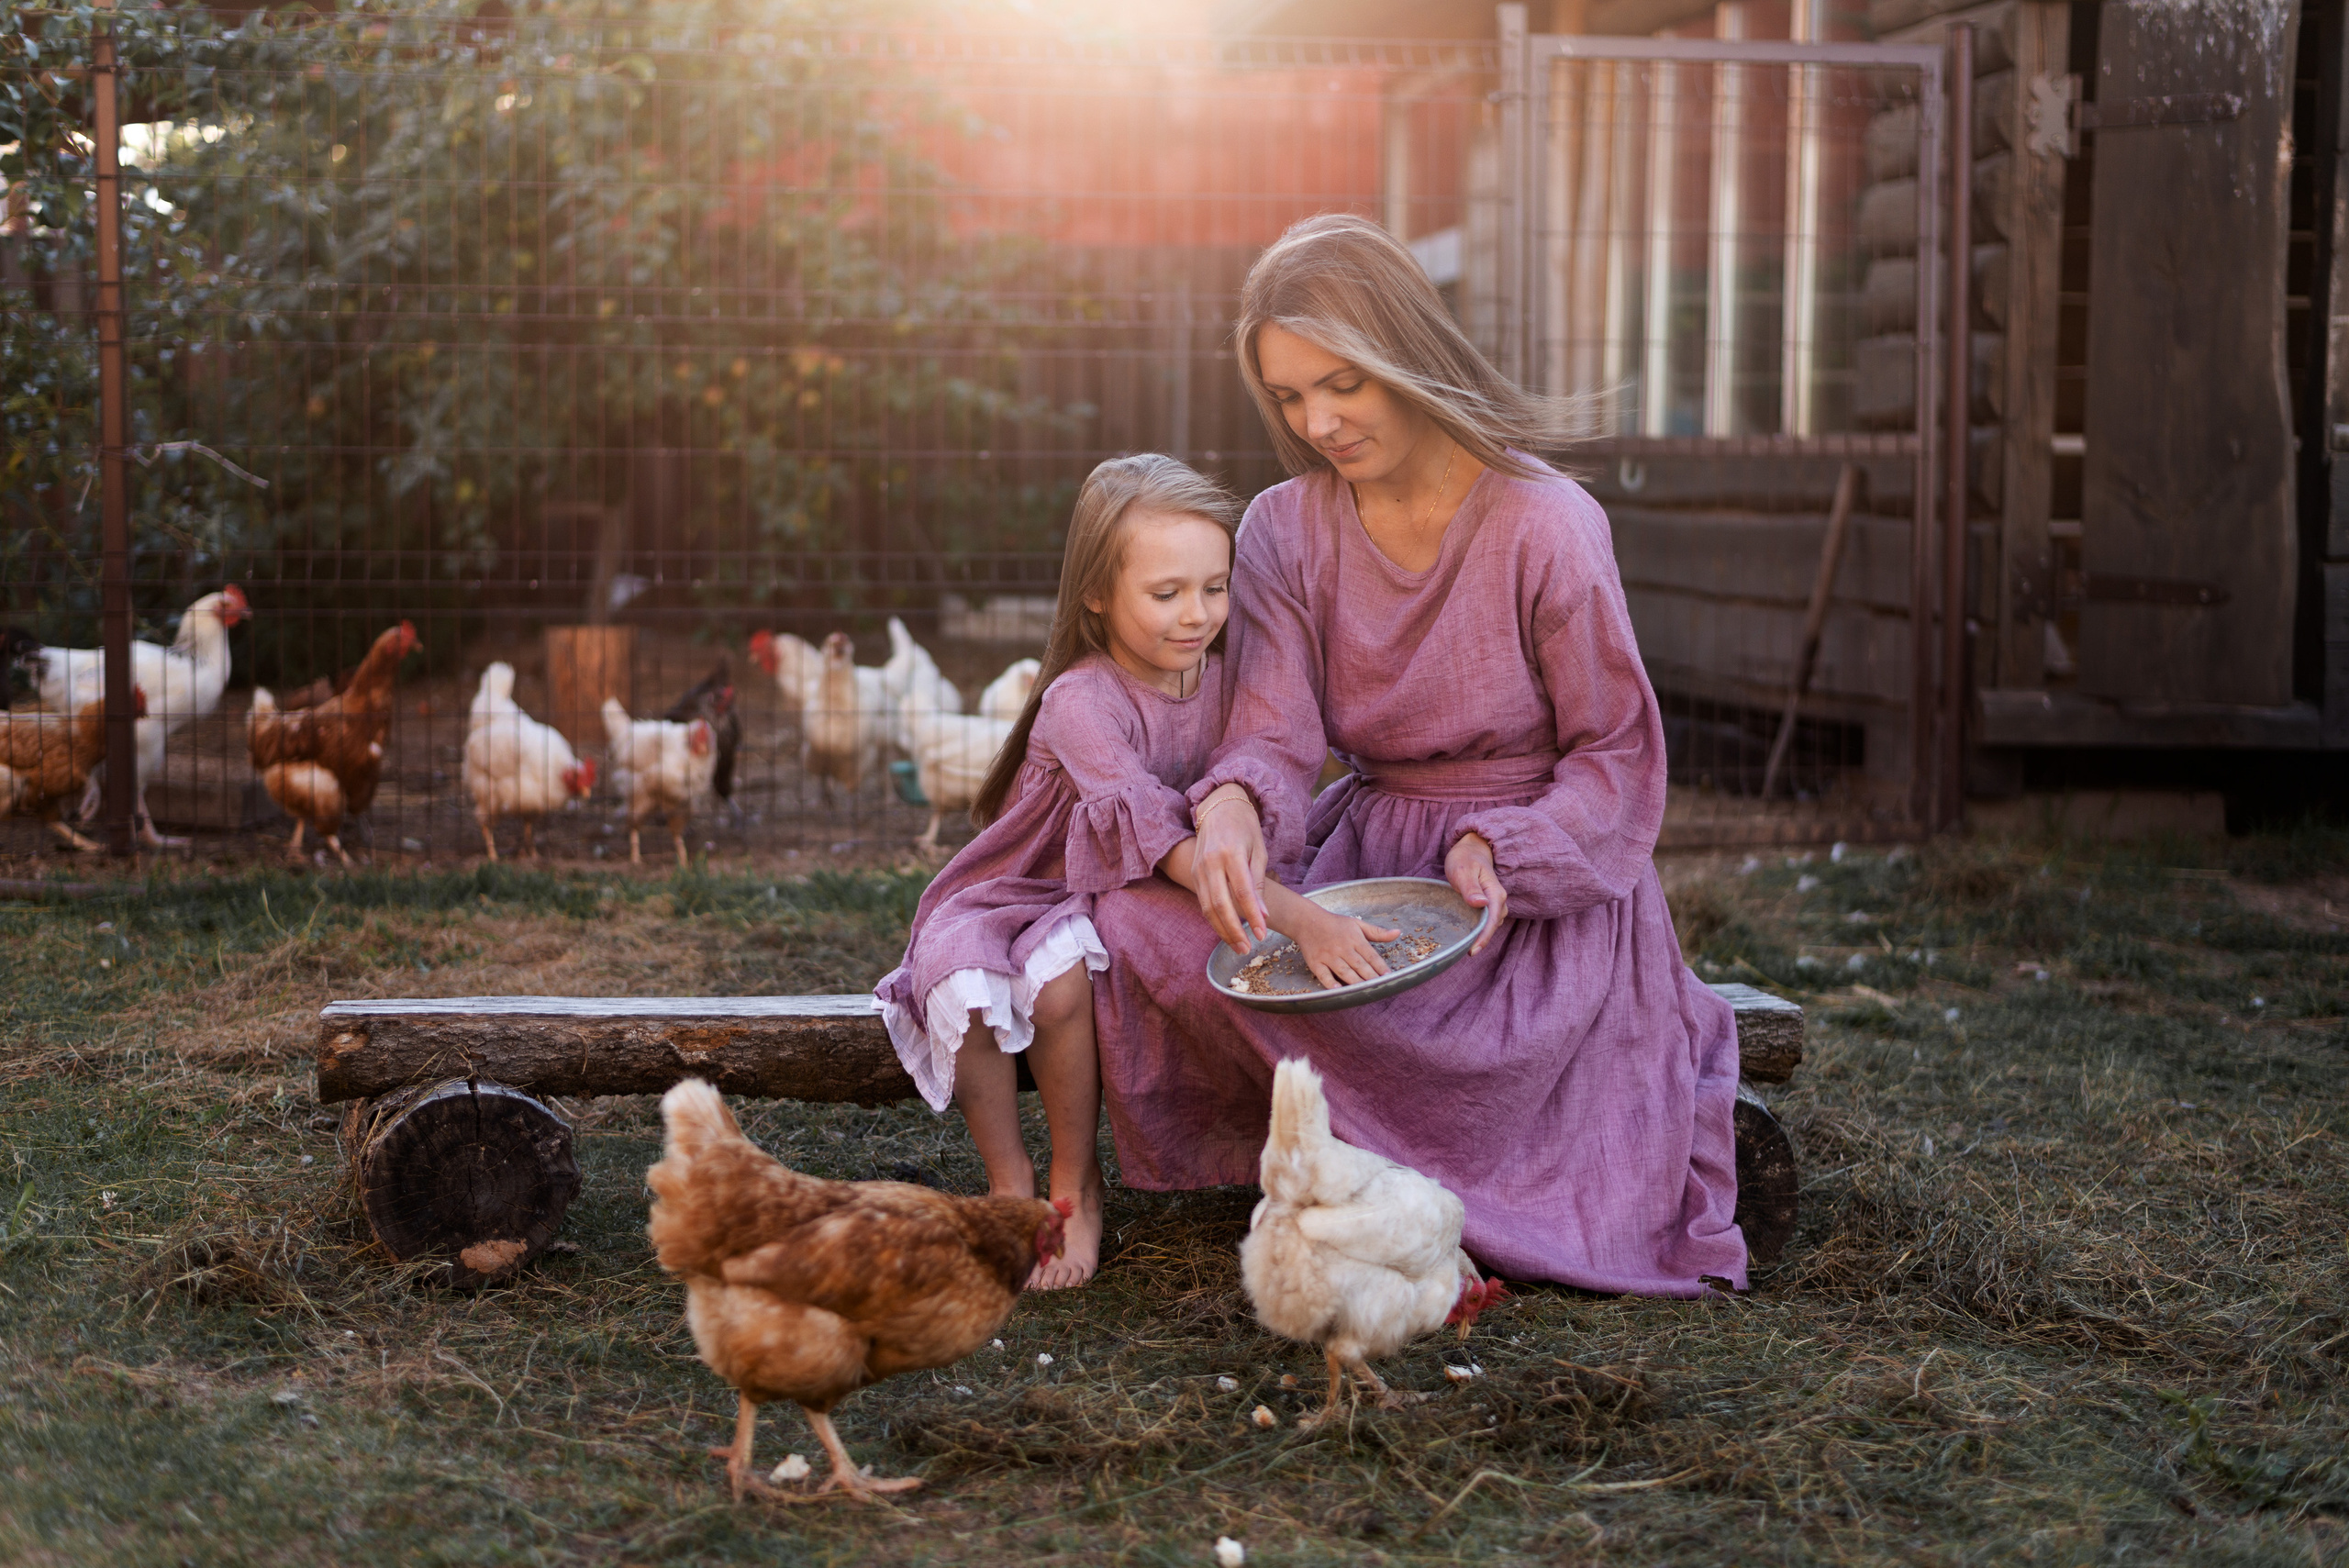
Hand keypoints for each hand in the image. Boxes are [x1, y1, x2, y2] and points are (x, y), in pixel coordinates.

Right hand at [1193, 789, 1269, 951]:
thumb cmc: (1245, 828)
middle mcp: (1210, 862)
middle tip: (1247, 949)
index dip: (1252, 916)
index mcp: (1230, 853)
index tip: (1263, 934)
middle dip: (1234, 931)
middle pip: (1220, 904)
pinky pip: (1202, 902)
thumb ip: (1259, 883)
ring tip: (1238, 946)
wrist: (1219, 807)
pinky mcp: (1193, 874)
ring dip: (1222, 930)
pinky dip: (1214, 919)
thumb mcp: (1259, 851)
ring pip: (1207, 907)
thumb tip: (1263, 915)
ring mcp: (1198, 868)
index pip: (1243, 892)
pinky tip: (1226, 930)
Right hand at [1285, 902, 1401, 989]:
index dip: (1381, 966)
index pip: (1370, 955)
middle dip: (1371, 977)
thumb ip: (1377, 932)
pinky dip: (1330, 982)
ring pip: (1344, 971)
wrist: (1307, 921)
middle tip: (1381, 987)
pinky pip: (1323, 975)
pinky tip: (1338, 989)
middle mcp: (1342, 948)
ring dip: (1355, 981)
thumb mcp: (1357, 924)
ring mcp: (1328, 956)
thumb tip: (1398, 933)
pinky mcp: (1316, 963)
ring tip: (1365, 991)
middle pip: (1359, 965)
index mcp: (1354, 939)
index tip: (1389, 976)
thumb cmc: (1335, 924)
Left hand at [1446, 831, 1507, 954]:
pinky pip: (1485, 921)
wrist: (1471, 850)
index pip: (1492, 920)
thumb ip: (1471, 888)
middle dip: (1480, 940)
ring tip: (1462, 946)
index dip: (1483, 937)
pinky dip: (1477, 929)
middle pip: (1492, 926)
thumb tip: (1481, 903)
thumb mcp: (1463, 870)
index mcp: (1495, 893)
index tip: (1472, 951)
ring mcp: (1494, 904)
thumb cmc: (1465, 858)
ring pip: (1490, 925)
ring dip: (1479, 936)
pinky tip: (1465, 934)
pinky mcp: (1488, 906)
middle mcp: (1499, 900)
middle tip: (1462, 952)